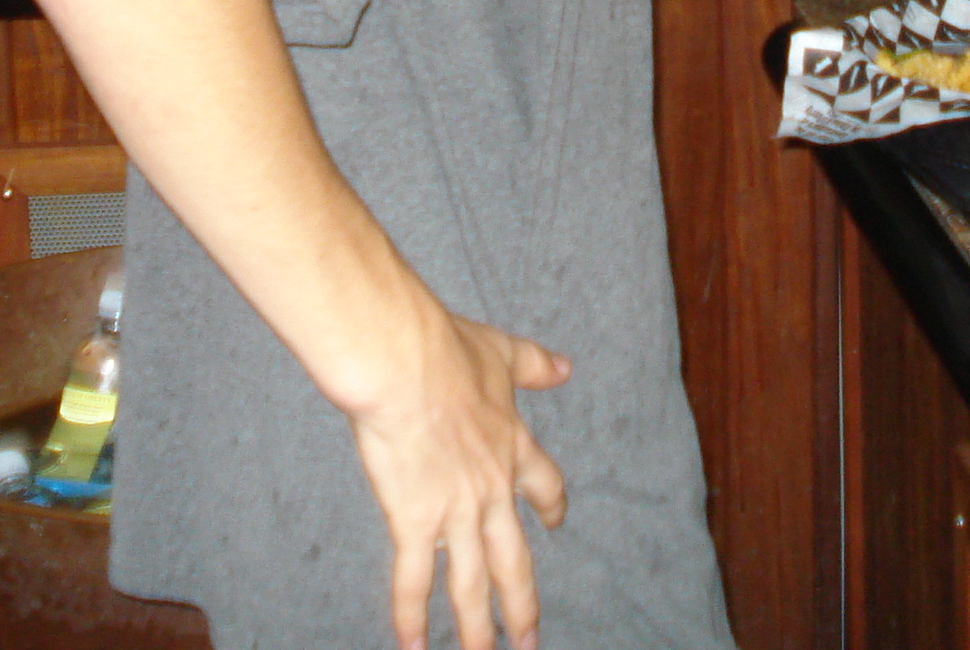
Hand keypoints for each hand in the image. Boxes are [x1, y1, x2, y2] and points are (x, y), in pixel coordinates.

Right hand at [343, 308, 570, 649]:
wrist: (405, 363)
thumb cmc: (445, 350)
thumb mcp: (500, 352)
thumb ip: (533, 364)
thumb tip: (565, 366)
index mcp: (512, 446)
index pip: (543, 486)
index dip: (550, 508)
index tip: (555, 524)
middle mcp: (491, 489)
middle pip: (514, 560)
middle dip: (522, 605)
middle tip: (529, 640)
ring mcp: (456, 510)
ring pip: (472, 584)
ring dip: (478, 630)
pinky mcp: (415, 519)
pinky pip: (415, 579)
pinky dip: (412, 617)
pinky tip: (413, 648)